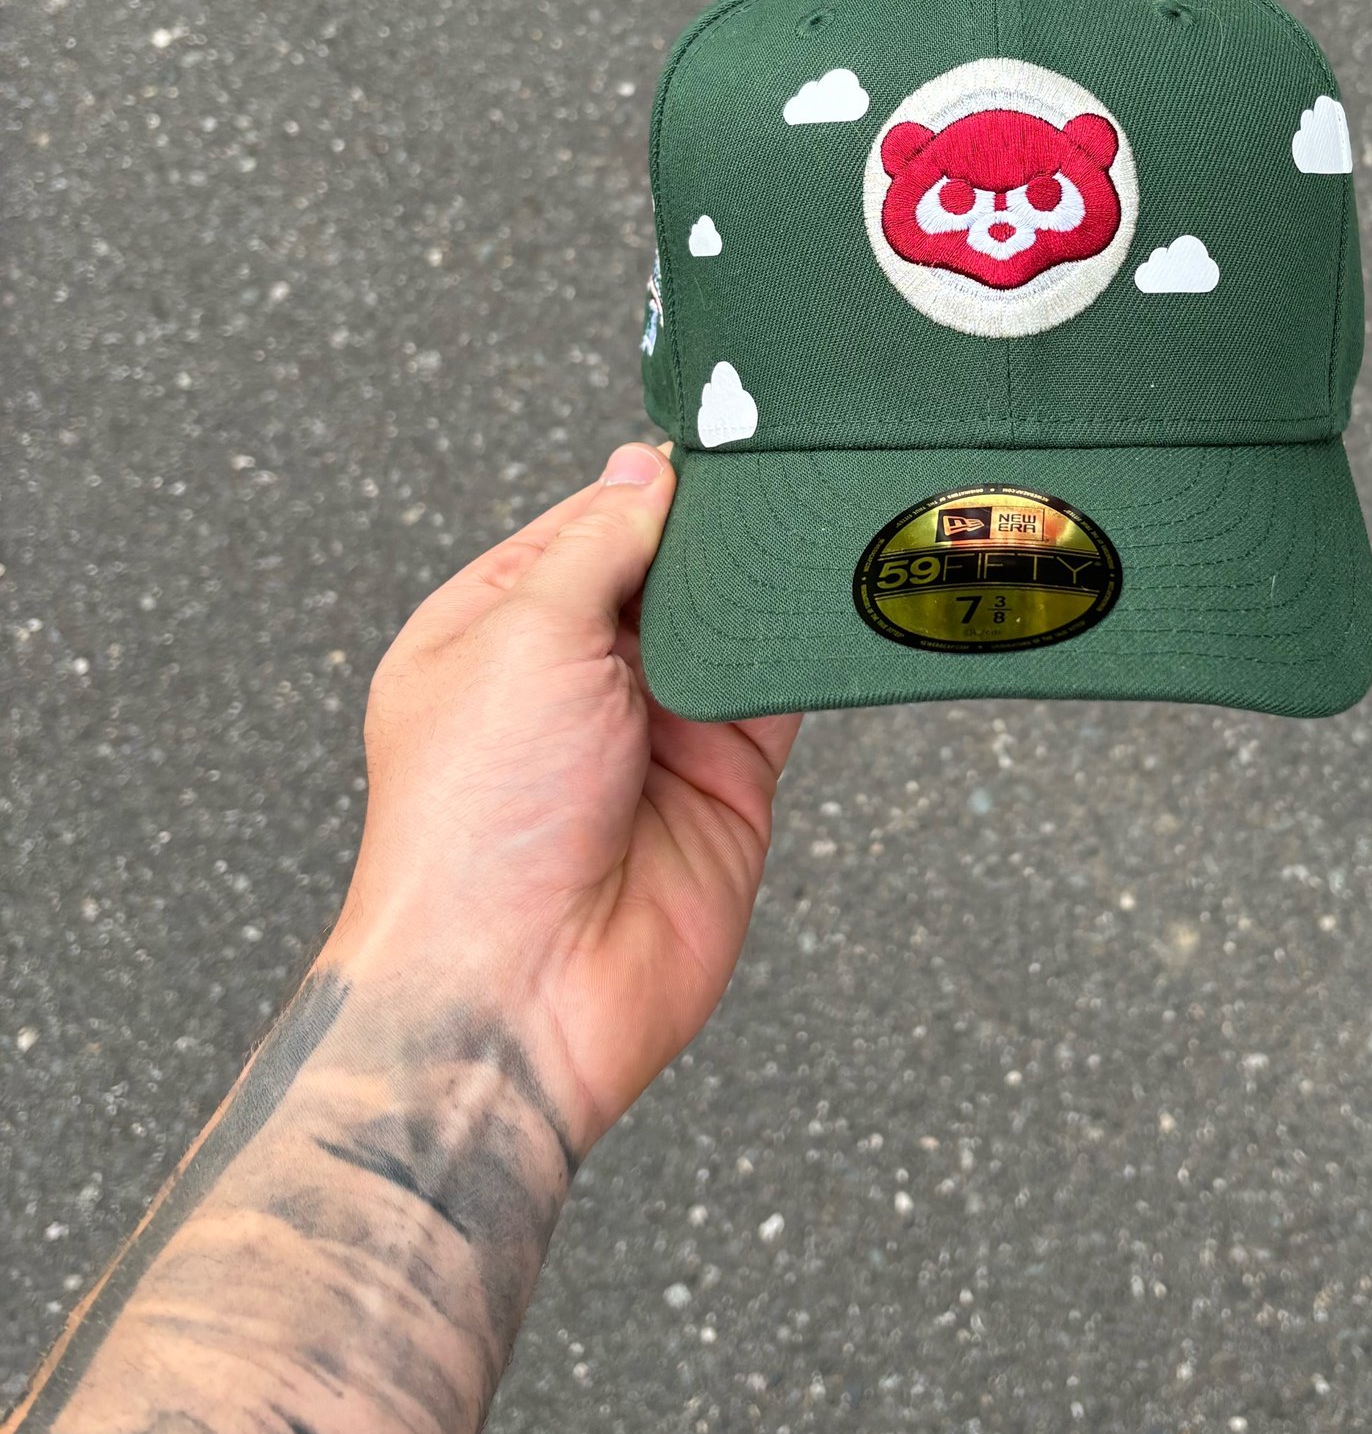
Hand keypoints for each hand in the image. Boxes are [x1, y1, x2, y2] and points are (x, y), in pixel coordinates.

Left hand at [325, 444, 800, 1149]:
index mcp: (493, 631)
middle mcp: (571, 679)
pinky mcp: (727, 783)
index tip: (715, 441)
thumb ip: (599, 544)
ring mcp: (652, 732)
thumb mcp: (523, 635)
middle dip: (714, 534)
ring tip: (814, 527)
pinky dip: (805, 652)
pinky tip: (833, 602)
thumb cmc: (475, 825)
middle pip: (666, 571)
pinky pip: (778, 695)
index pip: (586, 526)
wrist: (523, 991)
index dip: (647, 486)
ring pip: (729, 628)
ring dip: (764, 589)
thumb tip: (643, 469)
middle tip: (780, 472)